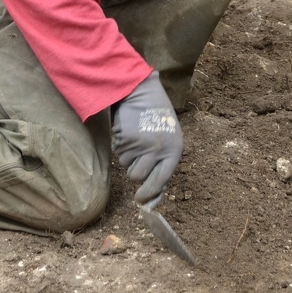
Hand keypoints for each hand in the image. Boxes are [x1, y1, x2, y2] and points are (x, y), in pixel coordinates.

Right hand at [111, 71, 182, 204]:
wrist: (140, 92)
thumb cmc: (156, 116)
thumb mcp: (168, 137)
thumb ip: (163, 160)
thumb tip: (154, 190)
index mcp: (173, 151)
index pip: (161, 181)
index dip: (150, 193)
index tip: (141, 200)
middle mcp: (158, 151)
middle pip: (139, 178)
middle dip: (135, 172)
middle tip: (135, 164)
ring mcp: (141, 147)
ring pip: (126, 167)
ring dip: (127, 157)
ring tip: (135, 138)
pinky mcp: (125, 141)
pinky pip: (118, 154)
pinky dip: (120, 146)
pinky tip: (128, 132)